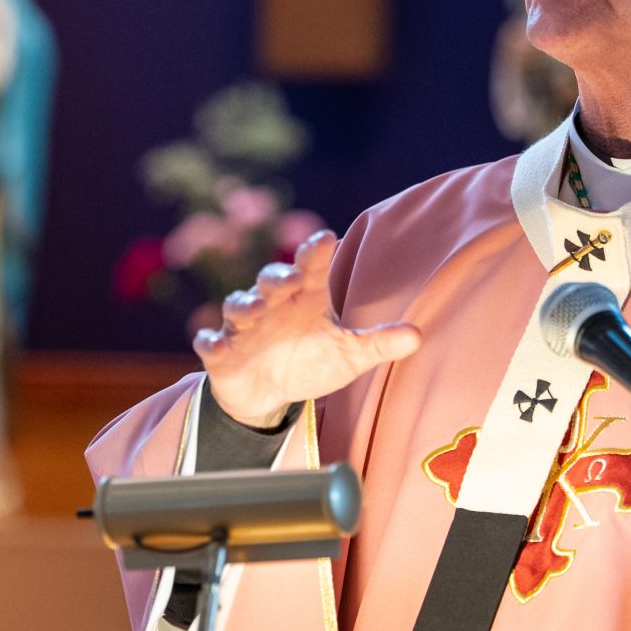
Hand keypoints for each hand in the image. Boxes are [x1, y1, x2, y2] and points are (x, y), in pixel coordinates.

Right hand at [194, 230, 420, 429]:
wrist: (269, 392)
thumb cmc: (312, 361)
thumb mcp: (349, 355)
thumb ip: (379, 343)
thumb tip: (419, 336)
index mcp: (306, 296)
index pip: (312, 267)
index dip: (316, 252)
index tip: (325, 239)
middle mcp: (273, 303)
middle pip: (271, 280)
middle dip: (277, 277)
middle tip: (289, 278)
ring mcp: (244, 326)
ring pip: (238, 306)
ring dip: (243, 306)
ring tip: (252, 310)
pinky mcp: (222, 351)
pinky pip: (212, 342)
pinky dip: (212, 342)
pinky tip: (216, 345)